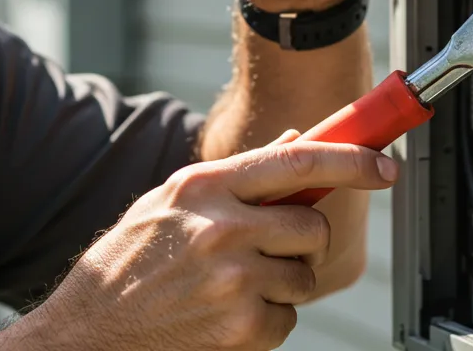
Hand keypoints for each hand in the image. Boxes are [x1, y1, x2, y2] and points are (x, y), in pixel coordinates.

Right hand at [8, 132, 398, 350]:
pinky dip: (265, 322)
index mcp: (203, 186)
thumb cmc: (128, 264)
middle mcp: (221, 227)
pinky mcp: (241, 328)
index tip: (384, 164)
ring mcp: (233, 280)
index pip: (297, 160)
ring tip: (230, 287)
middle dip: (303, 240)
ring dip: (282, 284)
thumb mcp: (169, 203)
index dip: (351, 160)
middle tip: (269, 250)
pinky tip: (222, 317)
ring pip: (303, 275)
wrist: (88, 333)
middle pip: (313, 224)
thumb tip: (297, 141)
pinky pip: (287, 319)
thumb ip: (234, 176)